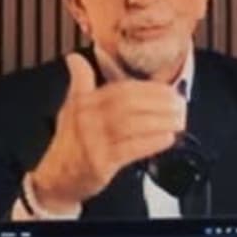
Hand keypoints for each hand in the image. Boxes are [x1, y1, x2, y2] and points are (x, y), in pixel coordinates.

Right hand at [24, 47, 188, 212]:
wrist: (56, 179)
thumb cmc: (69, 143)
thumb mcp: (70, 108)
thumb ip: (80, 82)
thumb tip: (75, 58)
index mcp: (84, 103)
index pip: (122, 89)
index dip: (150, 89)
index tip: (170, 91)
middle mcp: (87, 120)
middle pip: (129, 105)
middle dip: (160, 104)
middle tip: (180, 105)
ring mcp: (93, 142)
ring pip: (132, 126)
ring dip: (161, 122)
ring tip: (179, 121)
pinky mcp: (100, 164)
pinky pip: (131, 150)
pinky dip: (152, 143)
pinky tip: (168, 139)